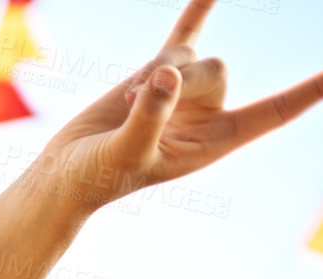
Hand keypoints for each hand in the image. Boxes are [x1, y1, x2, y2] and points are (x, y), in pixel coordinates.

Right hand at [28, 0, 322, 209]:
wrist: (64, 174)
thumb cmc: (97, 178)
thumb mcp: (126, 154)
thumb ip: (149, 116)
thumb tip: (166, 73)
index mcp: (214, 142)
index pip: (274, 112)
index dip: (307, 92)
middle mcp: (206, 113)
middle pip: (218, 71)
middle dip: (181, 80)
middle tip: (139, 106)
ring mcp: (183, 90)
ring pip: (193, 55)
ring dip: (157, 71)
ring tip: (127, 103)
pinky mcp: (156, 72)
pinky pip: (186, 32)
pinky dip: (199, 9)